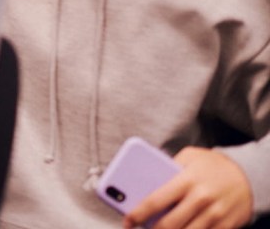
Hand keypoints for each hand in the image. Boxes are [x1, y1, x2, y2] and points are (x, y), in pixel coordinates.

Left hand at [125, 147, 251, 228]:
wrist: (250, 174)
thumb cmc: (212, 165)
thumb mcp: (190, 156)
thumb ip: (168, 167)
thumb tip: (144, 180)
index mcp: (187, 180)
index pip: (155, 200)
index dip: (138, 214)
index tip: (127, 221)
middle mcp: (200, 198)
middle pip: (169, 224)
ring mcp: (215, 214)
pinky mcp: (226, 225)